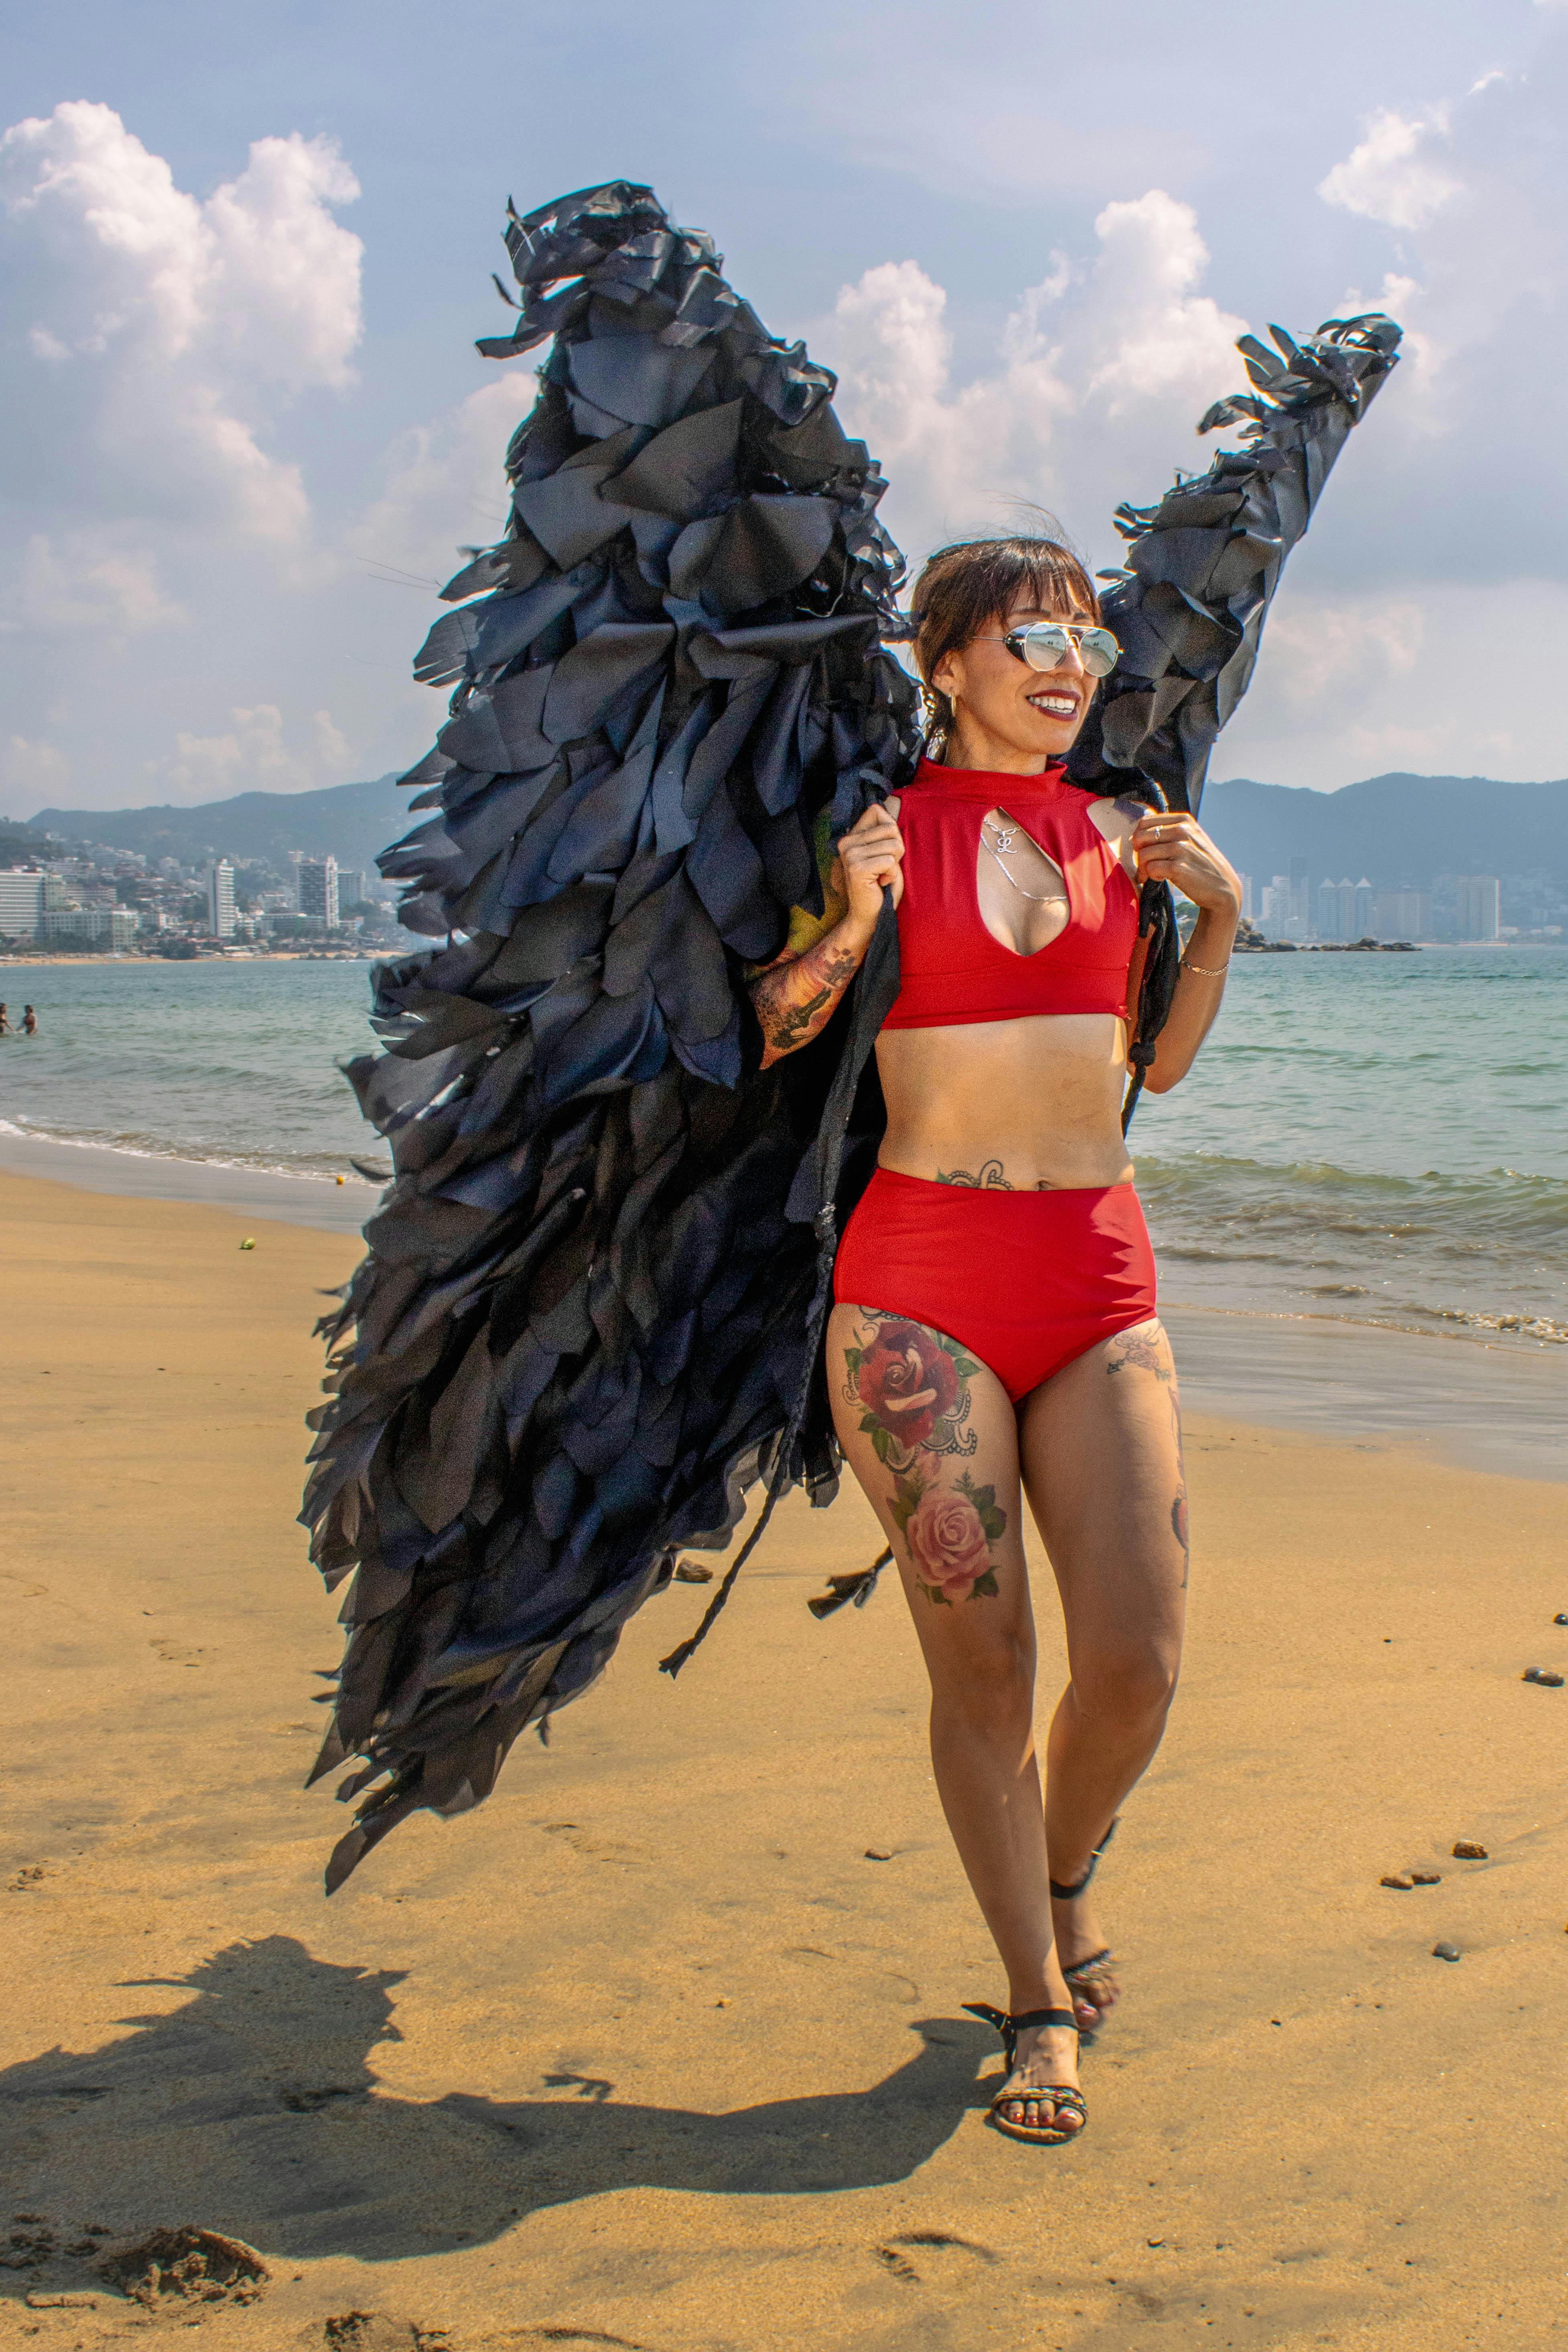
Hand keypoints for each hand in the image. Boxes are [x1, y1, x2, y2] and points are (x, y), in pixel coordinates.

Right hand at [833, 797, 904, 936]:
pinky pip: (890, 861)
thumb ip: (884, 832)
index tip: (884, 851)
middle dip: (897, 850)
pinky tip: (880, 883)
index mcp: (851, 837)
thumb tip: (884, 807)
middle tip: (885, 868)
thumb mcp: (885, 853)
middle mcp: (846, 843)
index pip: (877, 810)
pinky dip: (892, 874)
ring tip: (882, 876)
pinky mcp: (857, 868)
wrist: (870, 916)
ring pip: (893, 845)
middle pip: (890, 828)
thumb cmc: (881, 885)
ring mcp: (850, 855)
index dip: (891, 830)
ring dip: (895, 864)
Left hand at [1131, 810, 1240, 920]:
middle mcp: (1182, 830)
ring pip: (1143, 854)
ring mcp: (1181, 848)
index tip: (1145, 851)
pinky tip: (1161, 879)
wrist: (1222, 887)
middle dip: (1138, 854)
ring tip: (1152, 875)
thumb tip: (1138, 832)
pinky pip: (1150, 869)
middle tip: (1145, 866)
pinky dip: (1151, 877)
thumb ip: (1169, 831)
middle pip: (1140, 838)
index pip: (1144, 822)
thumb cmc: (1201, 864)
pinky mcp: (1178, 867)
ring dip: (1143, 869)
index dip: (1139, 838)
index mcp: (1183, 821)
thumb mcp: (1190, 839)